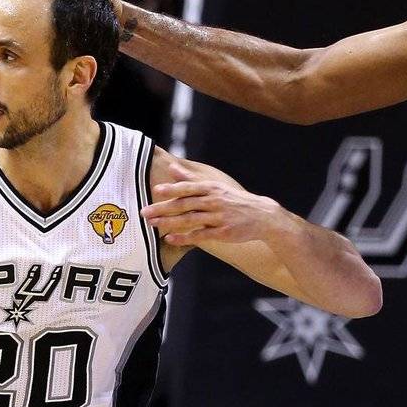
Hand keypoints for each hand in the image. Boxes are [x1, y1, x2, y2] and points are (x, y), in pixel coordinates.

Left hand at [141, 162, 285, 245]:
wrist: (262, 216)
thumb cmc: (234, 201)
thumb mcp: (215, 186)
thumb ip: (191, 179)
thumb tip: (172, 168)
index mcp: (211, 189)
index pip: (189, 188)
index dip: (172, 189)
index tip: (156, 190)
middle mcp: (214, 201)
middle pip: (185, 204)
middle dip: (163, 208)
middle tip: (144, 212)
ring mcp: (219, 217)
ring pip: (190, 219)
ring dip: (170, 222)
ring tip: (153, 224)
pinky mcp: (223, 233)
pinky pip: (200, 235)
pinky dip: (184, 237)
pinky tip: (170, 239)